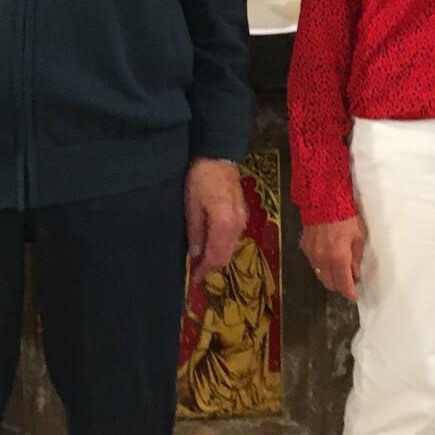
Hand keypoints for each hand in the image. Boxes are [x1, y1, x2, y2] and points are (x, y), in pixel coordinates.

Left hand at [185, 158, 247, 282]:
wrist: (219, 155)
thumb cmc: (201, 179)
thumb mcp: (192, 206)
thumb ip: (195, 232)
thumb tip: (196, 254)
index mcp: (224, 224)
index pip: (216, 256)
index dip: (204, 270)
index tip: (194, 279)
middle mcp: (238, 225)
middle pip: (226, 255)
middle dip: (212, 267)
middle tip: (197, 273)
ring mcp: (242, 218)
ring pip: (231, 247)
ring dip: (218, 257)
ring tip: (202, 261)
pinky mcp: (242, 213)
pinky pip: (234, 237)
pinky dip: (223, 246)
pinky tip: (212, 244)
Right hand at [302, 217, 366, 300]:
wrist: (324, 201)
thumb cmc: (346, 217)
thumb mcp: (358, 237)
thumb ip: (356, 258)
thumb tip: (355, 273)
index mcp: (338, 258)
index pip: (343, 284)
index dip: (349, 293)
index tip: (354, 296)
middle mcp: (323, 260)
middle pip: (329, 283)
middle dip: (339, 286)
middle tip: (348, 282)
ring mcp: (312, 255)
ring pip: (320, 275)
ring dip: (330, 277)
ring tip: (339, 271)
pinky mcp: (305, 248)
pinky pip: (314, 264)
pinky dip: (322, 267)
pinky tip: (328, 260)